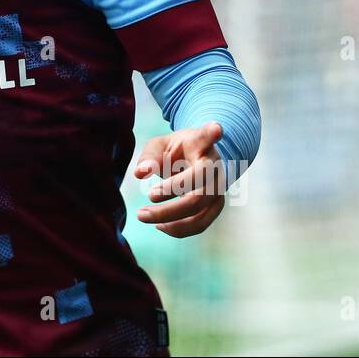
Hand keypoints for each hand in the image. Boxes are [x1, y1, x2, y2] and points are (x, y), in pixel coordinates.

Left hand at [132, 122, 227, 237]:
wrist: (197, 161)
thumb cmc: (176, 151)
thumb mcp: (160, 145)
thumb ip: (149, 157)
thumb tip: (139, 173)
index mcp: (201, 144)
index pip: (206, 137)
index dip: (211, 133)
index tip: (216, 129)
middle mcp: (215, 165)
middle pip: (198, 184)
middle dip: (170, 196)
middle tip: (146, 199)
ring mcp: (219, 187)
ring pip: (199, 207)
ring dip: (170, 218)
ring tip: (143, 216)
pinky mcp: (216, 205)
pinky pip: (201, 223)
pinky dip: (179, 228)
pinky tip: (159, 225)